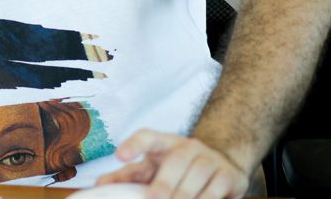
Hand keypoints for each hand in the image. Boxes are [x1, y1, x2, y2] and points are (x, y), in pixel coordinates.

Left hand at [97, 130, 247, 198]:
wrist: (222, 164)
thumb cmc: (177, 168)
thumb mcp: (153, 167)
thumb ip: (129, 176)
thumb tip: (100, 185)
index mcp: (164, 143)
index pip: (147, 137)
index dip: (134, 144)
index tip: (120, 155)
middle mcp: (188, 147)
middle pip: (176, 160)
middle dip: (165, 182)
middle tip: (154, 198)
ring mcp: (211, 159)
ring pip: (199, 174)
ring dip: (186, 194)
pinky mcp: (230, 176)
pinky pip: (217, 188)